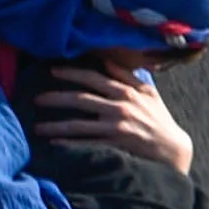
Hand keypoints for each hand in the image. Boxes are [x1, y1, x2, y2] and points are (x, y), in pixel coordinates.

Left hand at [16, 55, 189, 174]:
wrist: (173, 148)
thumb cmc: (159, 118)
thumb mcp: (148, 93)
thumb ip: (126, 76)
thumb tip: (107, 60)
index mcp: (126, 92)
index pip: (93, 78)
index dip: (71, 73)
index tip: (52, 71)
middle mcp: (120, 107)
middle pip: (81, 100)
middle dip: (56, 98)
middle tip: (35, 99)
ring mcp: (117, 127)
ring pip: (80, 125)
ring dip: (56, 126)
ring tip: (37, 128)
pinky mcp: (116, 145)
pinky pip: (87, 145)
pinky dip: (70, 145)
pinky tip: (55, 144)